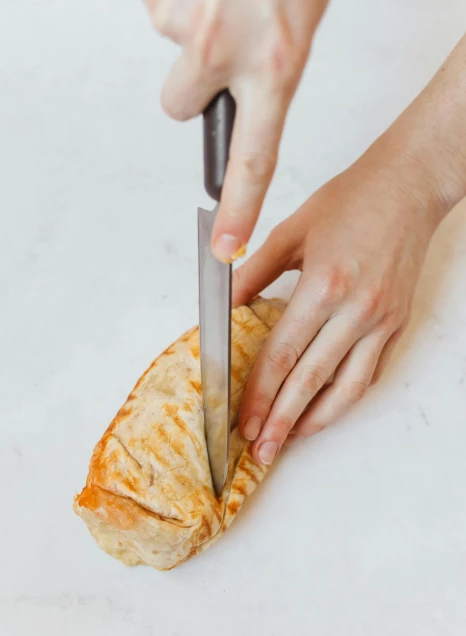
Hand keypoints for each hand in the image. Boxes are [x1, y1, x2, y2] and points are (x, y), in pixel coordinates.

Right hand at [142, 0, 329, 260]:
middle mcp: (225, 47)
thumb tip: (226, 93)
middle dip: (191, 84)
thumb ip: (264, 70)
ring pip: (170, 46)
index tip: (226, 249)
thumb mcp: (300, 22)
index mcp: (275, 63)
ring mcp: (188, 18)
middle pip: (179, 106)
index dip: (240, 208)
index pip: (254, 157)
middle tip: (218, 42)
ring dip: (190, 25)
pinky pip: (160, 5)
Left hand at [233, 143, 447, 464]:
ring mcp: (381, 321)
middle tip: (260, 449)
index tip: (242, 420)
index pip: (282, 355)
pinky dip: (345, 398)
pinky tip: (324, 410)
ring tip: (290, 440)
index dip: (259, 394)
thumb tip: (226, 306)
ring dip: (316, 421)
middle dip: (281, 421)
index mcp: (324, 286)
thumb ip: (255, 272)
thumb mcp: (292, 231)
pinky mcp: (396, 324)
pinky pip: (369, 373)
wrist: (409, 186)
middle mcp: (356, 310)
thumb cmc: (352, 201)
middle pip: (310, 382)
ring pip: (346, 388)